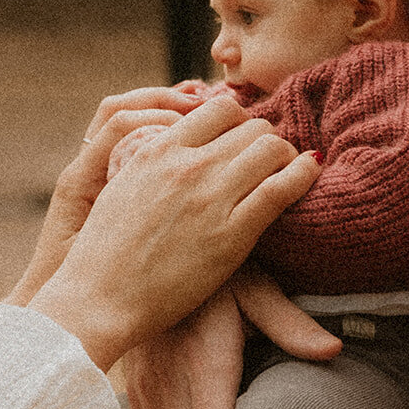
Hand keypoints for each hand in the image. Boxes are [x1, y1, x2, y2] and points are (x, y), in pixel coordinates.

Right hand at [31, 95, 321, 370]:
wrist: (99, 299)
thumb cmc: (105, 252)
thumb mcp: (122, 186)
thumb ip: (155, 161)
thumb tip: (183, 148)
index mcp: (159, 150)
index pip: (221, 109)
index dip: (242, 120)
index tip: (246, 139)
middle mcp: (187, 166)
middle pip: (252, 126)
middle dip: (266, 139)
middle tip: (270, 161)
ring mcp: (211, 198)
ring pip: (272, 148)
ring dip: (286, 156)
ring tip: (286, 173)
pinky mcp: (232, 235)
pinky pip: (282, 189)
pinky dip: (304, 175)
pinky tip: (309, 174)